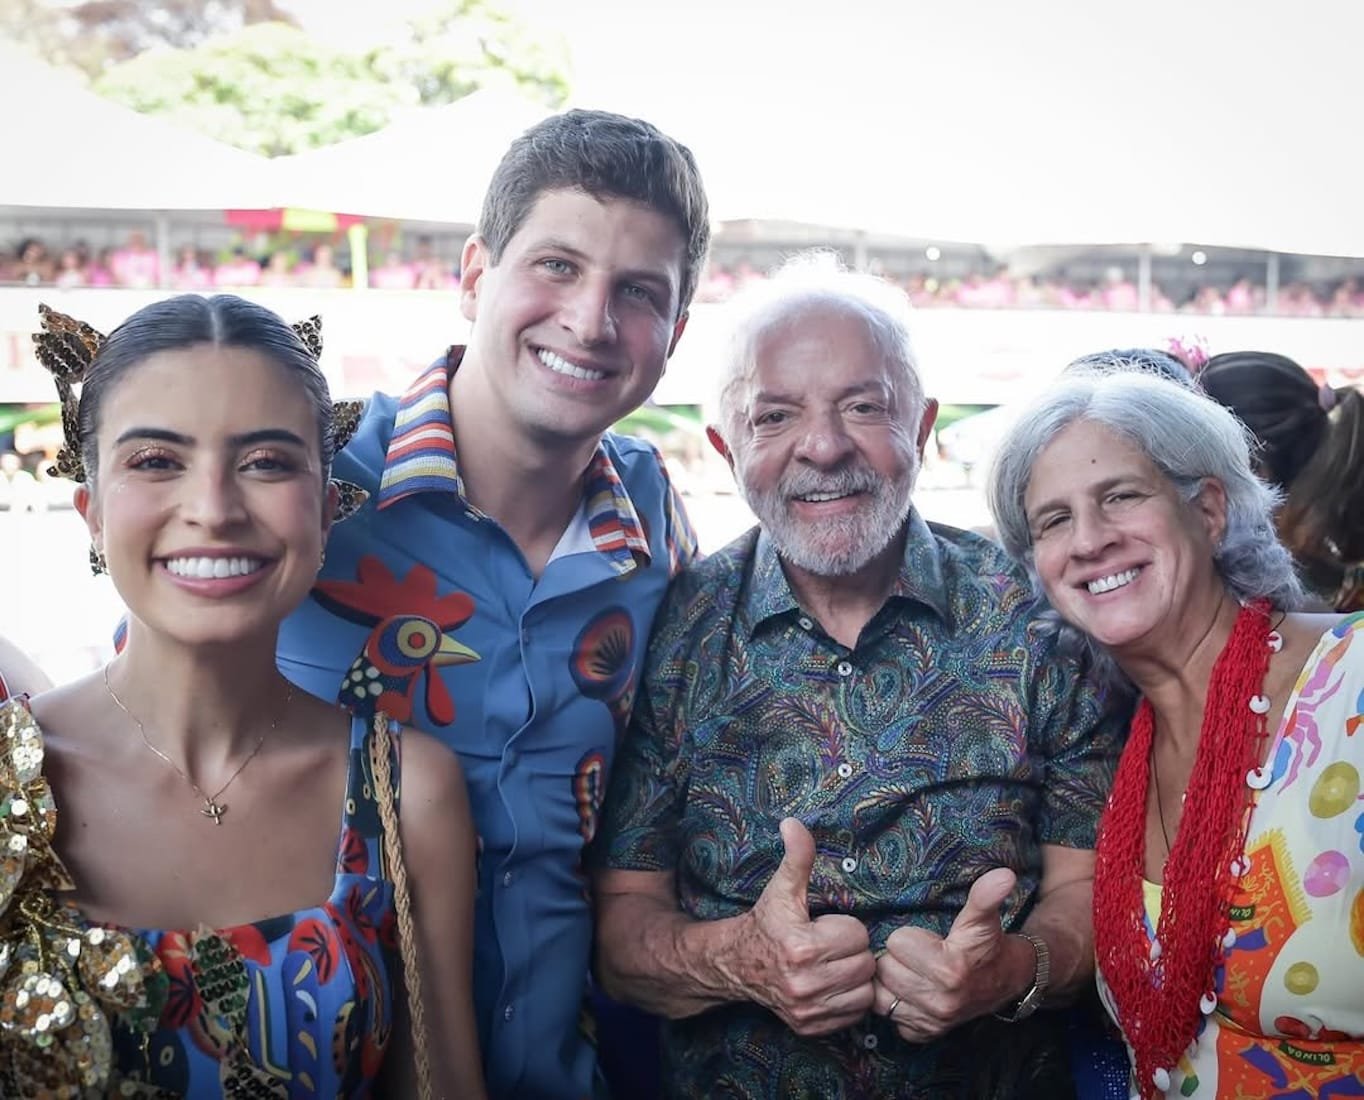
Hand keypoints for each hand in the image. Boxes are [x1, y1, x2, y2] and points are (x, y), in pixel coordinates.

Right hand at [733, 817, 876, 1035]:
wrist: (735, 964)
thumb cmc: (766, 923)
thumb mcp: (781, 888)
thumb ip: (797, 856)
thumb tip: (793, 822)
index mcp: (802, 946)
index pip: (858, 936)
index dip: (845, 927)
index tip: (825, 926)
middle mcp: (805, 983)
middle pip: (864, 966)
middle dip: (851, 953)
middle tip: (830, 946)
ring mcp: (807, 1010)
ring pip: (864, 994)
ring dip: (854, 979)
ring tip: (832, 965)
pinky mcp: (810, 1028)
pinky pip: (853, 1016)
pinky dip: (847, 1002)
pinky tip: (829, 986)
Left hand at [874, 867, 1031, 1041]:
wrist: (1005, 983)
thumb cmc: (986, 946)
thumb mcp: (982, 918)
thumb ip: (985, 896)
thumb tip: (1004, 874)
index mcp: (949, 970)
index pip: (896, 943)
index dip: (910, 937)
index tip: (929, 940)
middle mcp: (939, 1002)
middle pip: (885, 969)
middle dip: (898, 958)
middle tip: (920, 955)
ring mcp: (930, 1022)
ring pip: (880, 993)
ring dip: (891, 981)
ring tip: (913, 971)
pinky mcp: (922, 1035)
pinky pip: (887, 1015)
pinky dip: (895, 1003)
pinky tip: (912, 991)